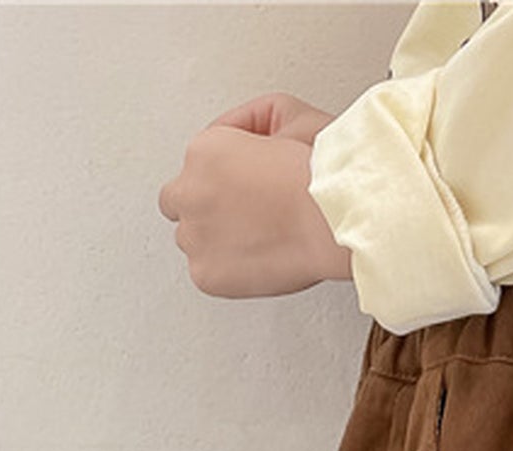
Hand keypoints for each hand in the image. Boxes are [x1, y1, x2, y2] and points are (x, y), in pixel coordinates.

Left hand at [158, 101, 352, 300]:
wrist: (333, 219)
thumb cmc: (321, 173)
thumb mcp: (289, 113)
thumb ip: (251, 123)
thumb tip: (240, 138)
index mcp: (204, 151)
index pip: (195, 163)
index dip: (221, 173)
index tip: (242, 182)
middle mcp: (189, 193)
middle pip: (178, 202)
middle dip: (204, 204)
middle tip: (240, 210)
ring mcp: (194, 237)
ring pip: (191, 239)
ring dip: (214, 237)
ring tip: (255, 234)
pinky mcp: (205, 275)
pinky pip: (206, 271)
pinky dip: (227, 268)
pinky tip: (256, 255)